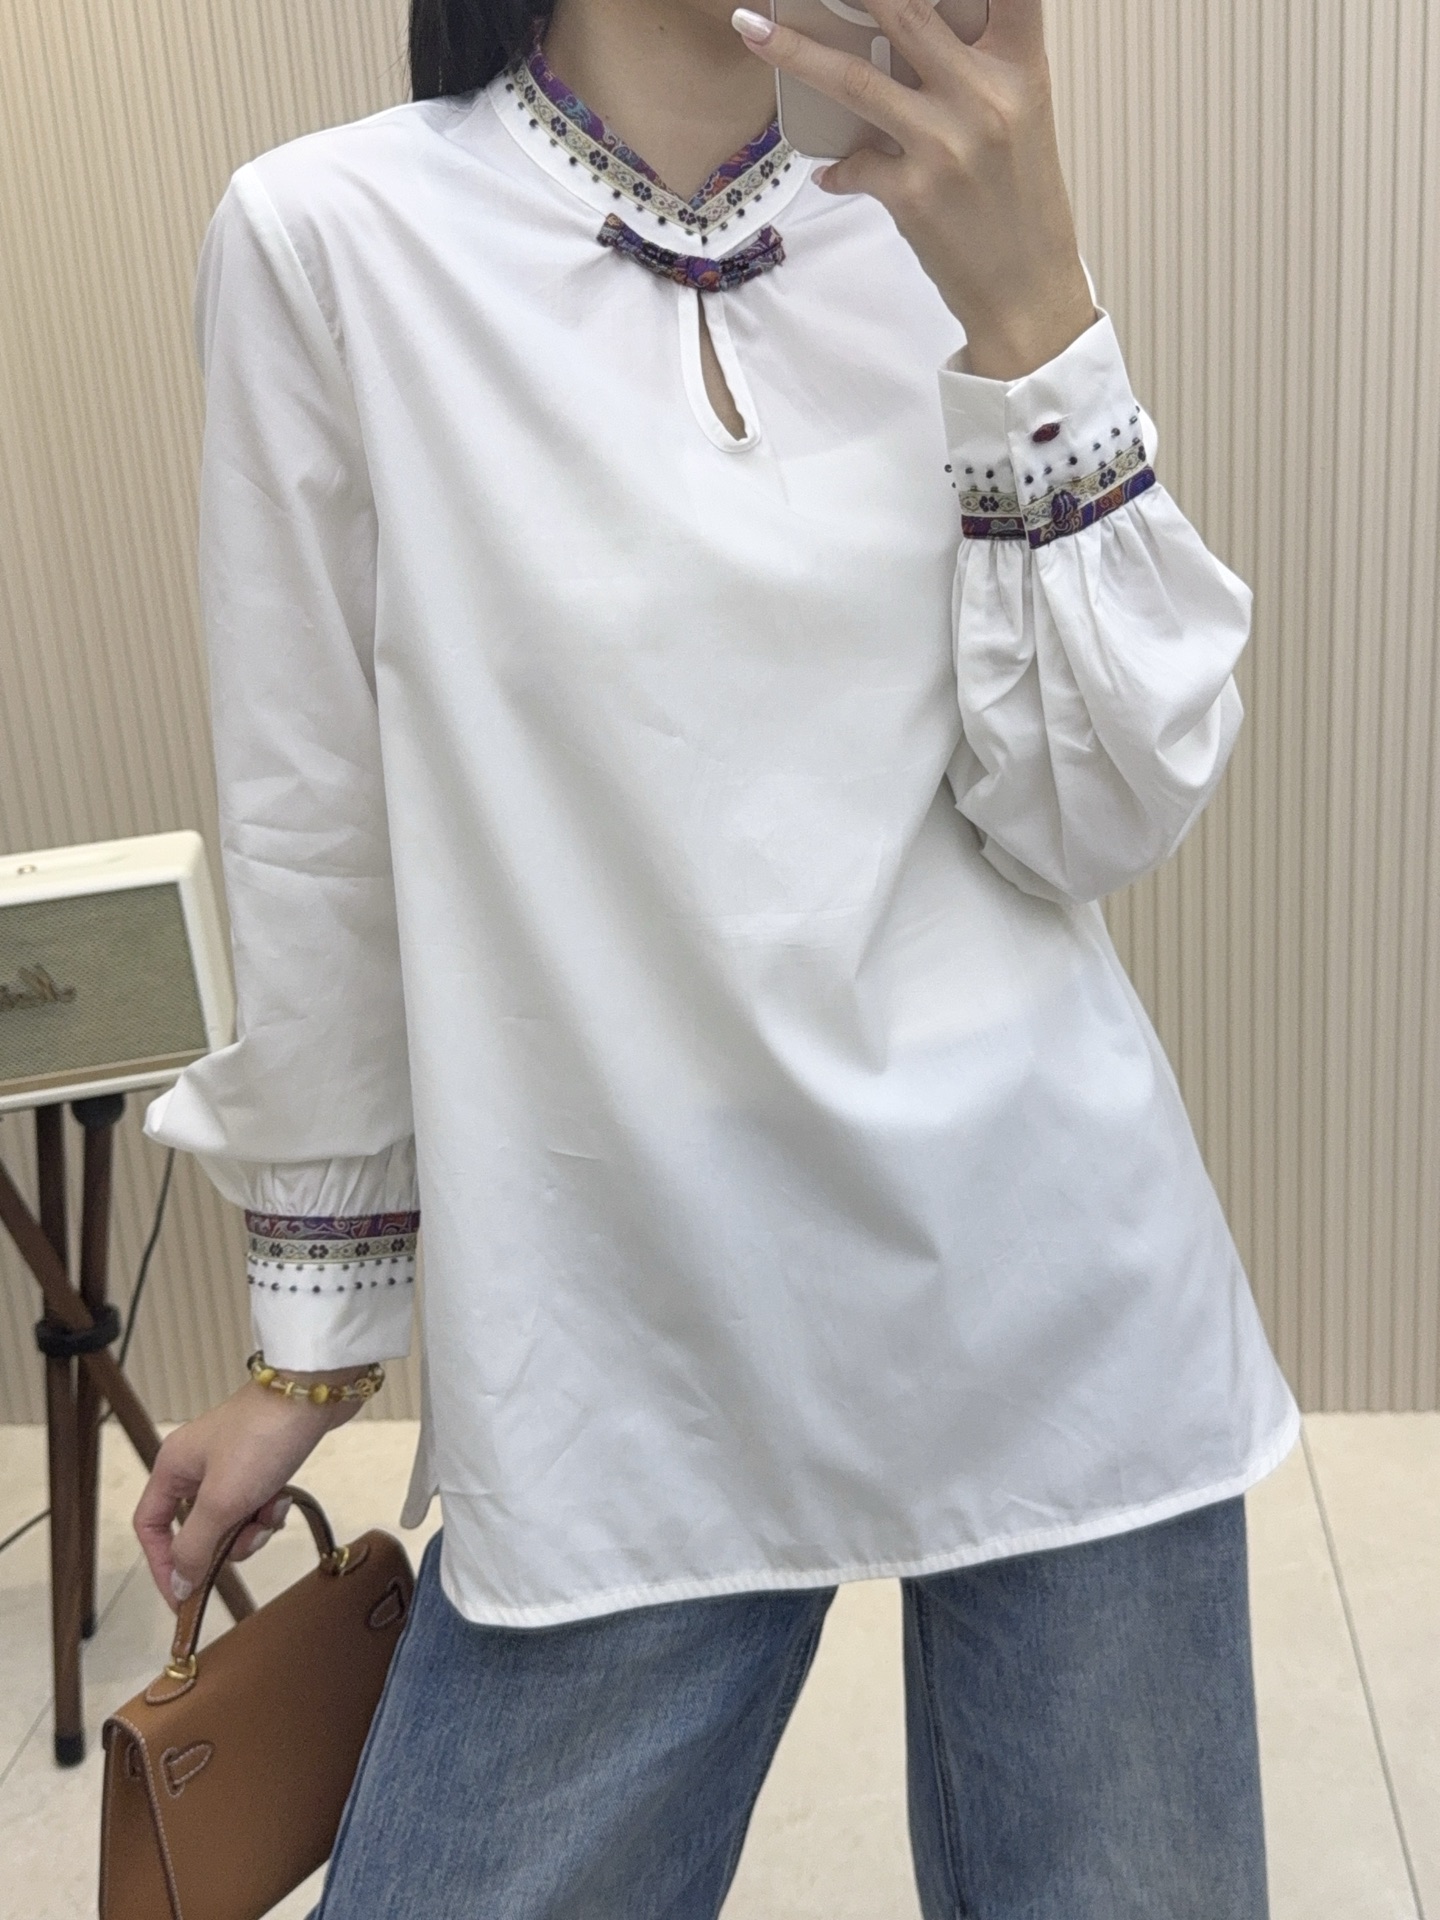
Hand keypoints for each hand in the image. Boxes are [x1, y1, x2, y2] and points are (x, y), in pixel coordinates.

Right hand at [133, 1366, 368, 1610]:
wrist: (315, 1392)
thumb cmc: (262, 1439)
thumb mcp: (223, 1500)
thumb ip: (196, 1546)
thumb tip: (179, 1583)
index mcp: (173, 1467)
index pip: (151, 1527)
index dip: (163, 1565)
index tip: (184, 1598)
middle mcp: (196, 1464)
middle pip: (196, 1528)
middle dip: (225, 1542)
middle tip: (251, 1537)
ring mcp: (230, 1462)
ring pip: (230, 1520)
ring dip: (253, 1525)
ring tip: (273, 1509)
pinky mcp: (261, 1461)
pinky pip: (256, 1503)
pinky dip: (270, 1508)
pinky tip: (285, 1498)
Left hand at [731, 0, 1097, 378]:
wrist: (1028, 292)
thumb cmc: (1021, 205)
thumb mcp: (1023, 120)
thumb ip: (976, 71)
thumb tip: (905, 40)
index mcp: (1021, 68)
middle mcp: (986, 96)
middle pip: (906, 11)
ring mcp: (947, 144)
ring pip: (854, 79)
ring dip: (794, 51)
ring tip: (753, 30)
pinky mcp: (913, 193)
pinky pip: (853, 163)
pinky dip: (838, 166)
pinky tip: (834, 171)